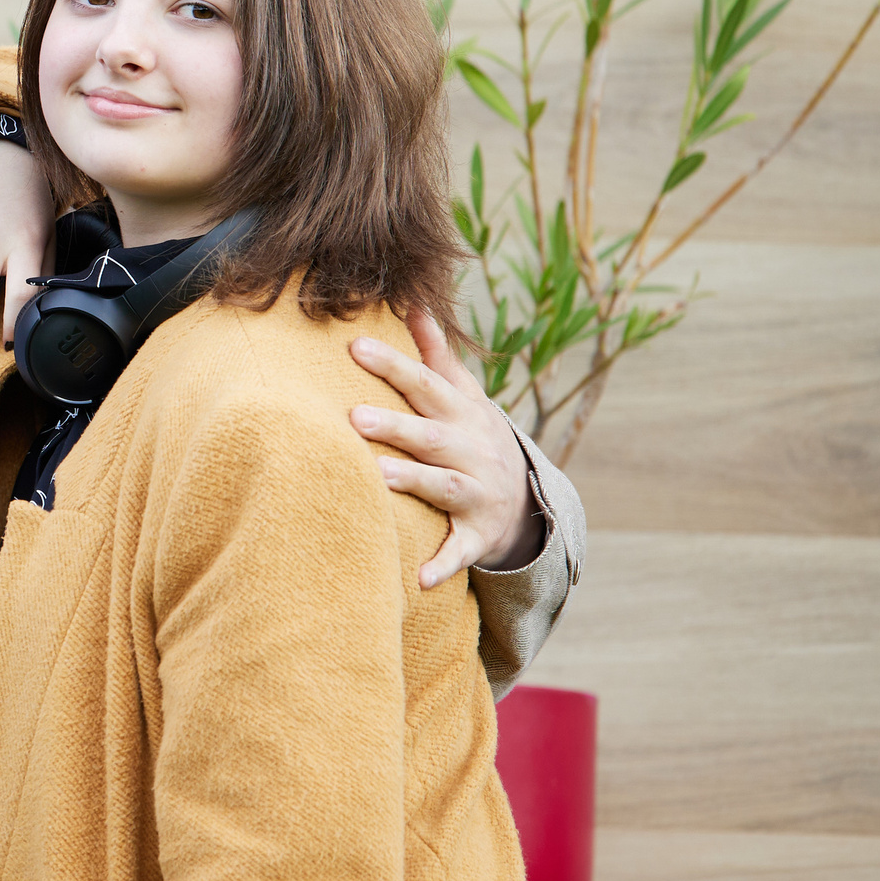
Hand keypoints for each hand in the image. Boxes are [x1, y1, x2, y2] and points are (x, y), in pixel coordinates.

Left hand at [349, 309, 544, 589]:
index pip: (425, 385)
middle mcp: (472, 451)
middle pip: (431, 436)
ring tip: (380, 478)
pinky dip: (443, 564)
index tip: (354, 346)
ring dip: (414, 482)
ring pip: (444, 487)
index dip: (392, 365)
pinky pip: (461, 551)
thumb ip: (437, 354)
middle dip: (396, 426)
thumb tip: (414, 302)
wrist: (526, 501)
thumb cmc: (474, 437)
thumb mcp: (465, 395)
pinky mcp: (479, 535)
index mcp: (462, 414)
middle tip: (353, 417)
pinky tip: (420, 579)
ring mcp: (478, 493)